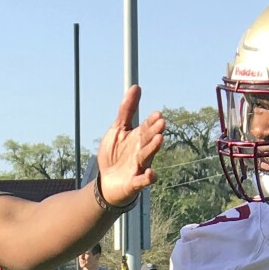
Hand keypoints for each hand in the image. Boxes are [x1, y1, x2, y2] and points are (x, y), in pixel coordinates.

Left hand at [95, 86, 164, 208]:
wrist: (107, 182)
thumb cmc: (114, 154)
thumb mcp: (118, 129)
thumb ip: (127, 110)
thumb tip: (136, 87)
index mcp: (138, 138)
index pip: (147, 127)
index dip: (151, 121)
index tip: (157, 114)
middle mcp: (141, 151)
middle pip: (149, 140)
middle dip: (154, 132)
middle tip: (161, 122)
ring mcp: (139, 167)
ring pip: (147, 156)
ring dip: (153, 148)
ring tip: (159, 139)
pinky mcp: (134, 182)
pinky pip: (142, 180)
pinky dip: (148, 178)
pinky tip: (151, 173)